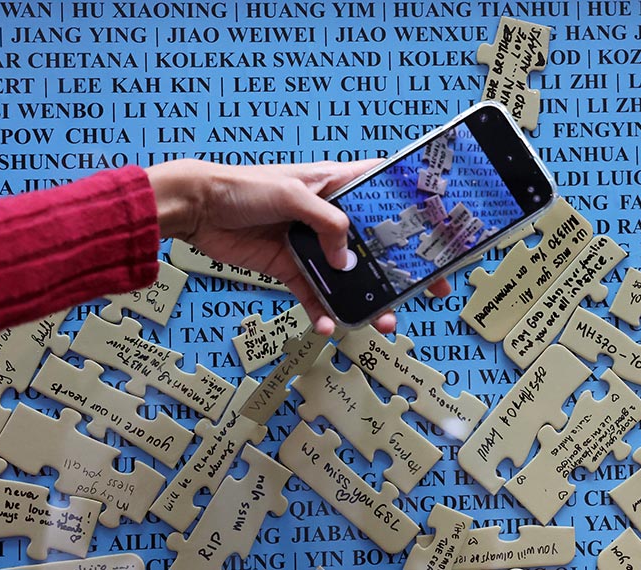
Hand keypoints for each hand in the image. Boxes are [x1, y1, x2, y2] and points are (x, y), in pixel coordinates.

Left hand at [146, 159, 449, 334]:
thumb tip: (348, 262)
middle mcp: (329, 217)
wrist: (198, 208)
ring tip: (385, 322)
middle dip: (403, 266)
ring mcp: (311, 245)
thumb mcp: (293, 195)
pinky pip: (313, 294)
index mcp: (336, 186)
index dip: (413, 205)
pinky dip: (322, 312)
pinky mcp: (289, 268)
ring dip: (366, 299)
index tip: (441, 224)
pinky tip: (330, 326)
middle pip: (376, 243)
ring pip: (349, 276)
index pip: (383, 191)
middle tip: (433, 287)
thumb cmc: (244, 187)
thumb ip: (327, 225)